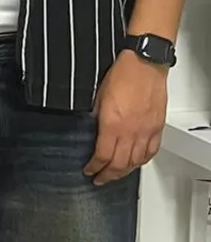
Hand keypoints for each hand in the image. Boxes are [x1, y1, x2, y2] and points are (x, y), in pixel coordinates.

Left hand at [84, 51, 168, 184]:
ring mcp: (145, 131)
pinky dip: (141, 161)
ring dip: (124, 171)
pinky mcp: (156, 128)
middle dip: (107, 175)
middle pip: (119, 164)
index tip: (88, 170)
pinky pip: (150, 152)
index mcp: (112, 125)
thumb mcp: (97, 97)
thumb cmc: (121, 75)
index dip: (94, 166)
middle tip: (99, 179)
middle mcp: (130, 132)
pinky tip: (135, 163)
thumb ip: (96, 118)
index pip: (102, 155)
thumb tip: (92, 131)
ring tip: (115, 174)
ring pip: (135, 161)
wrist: (144, 65)